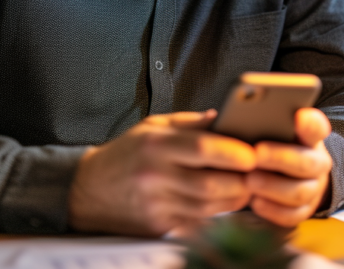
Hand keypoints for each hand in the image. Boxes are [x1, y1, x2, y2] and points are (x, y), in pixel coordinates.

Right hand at [67, 111, 255, 235]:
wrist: (87, 190)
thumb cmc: (125, 154)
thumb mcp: (152, 127)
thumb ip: (189, 122)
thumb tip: (222, 117)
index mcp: (156, 145)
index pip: (203, 148)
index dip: (233, 152)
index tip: (252, 153)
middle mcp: (156, 176)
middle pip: (211, 183)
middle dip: (241, 181)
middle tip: (256, 175)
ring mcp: (156, 204)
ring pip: (208, 207)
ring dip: (233, 201)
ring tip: (244, 188)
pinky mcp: (157, 226)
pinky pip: (196, 224)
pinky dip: (215, 216)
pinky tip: (222, 205)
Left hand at [246, 107, 332, 226]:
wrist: (287, 174)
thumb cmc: (273, 146)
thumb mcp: (273, 131)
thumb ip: (266, 121)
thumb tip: (242, 114)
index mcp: (310, 138)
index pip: (316, 127)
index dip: (309, 123)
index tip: (298, 117)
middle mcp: (318, 162)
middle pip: (305, 162)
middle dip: (279, 158)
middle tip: (256, 155)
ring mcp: (314, 188)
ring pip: (299, 192)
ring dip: (272, 186)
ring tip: (249, 180)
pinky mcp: (304, 210)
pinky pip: (292, 215)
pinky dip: (272, 209)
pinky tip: (254, 202)